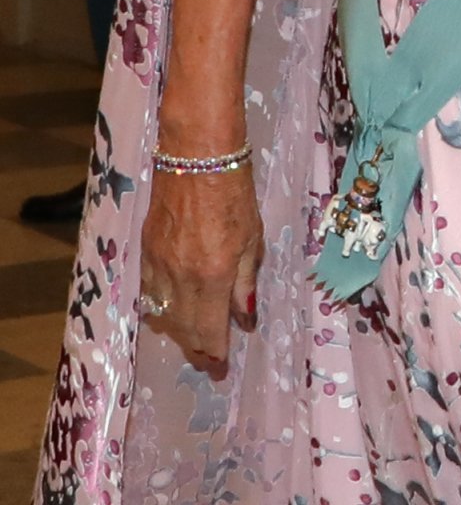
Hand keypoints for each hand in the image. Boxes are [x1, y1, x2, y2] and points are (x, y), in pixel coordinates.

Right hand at [139, 163, 262, 369]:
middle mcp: (182, 277)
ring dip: (178, 333)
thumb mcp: (253, 237)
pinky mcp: (145, 251)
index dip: (215, 353)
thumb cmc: (235, 191)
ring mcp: (159, 265)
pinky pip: (149, 294)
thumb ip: (246, 281)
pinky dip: (160, 309)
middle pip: (184, 329)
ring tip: (192, 341)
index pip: (210, 330)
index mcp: (214, 274)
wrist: (197, 154)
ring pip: (164, 316)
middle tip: (208, 362)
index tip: (221, 367)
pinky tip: (170, 311)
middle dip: (197, 350)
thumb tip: (245, 318)